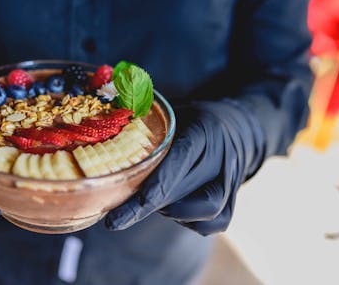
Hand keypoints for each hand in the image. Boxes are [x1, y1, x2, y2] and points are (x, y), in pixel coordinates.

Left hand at [105, 99, 264, 234]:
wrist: (236, 128)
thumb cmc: (192, 121)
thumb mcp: (173, 112)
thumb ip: (147, 123)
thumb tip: (102, 131)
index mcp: (202, 130)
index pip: (179, 159)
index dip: (154, 185)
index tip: (129, 205)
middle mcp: (221, 157)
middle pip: (184, 190)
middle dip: (145, 208)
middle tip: (115, 218)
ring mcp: (232, 182)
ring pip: (204, 211)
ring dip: (171, 212)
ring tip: (152, 201)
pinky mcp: (233, 202)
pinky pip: (211, 224)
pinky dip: (187, 222)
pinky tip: (173, 209)